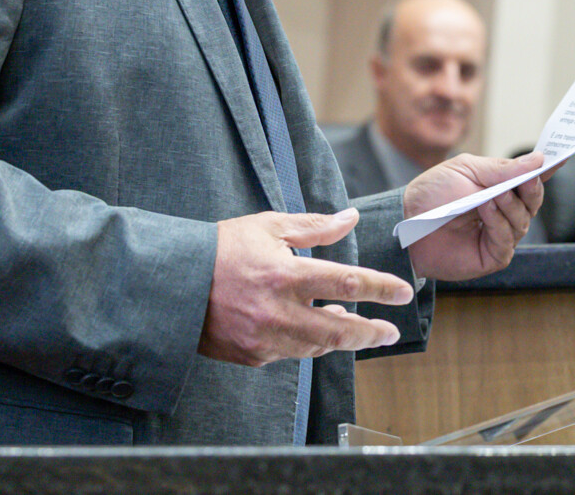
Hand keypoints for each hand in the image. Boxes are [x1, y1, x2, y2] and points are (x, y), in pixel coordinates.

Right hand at [198, 207, 412, 366]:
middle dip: (371, 332)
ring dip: (340, 338)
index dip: (379, 288)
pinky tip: (316, 331)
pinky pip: (290, 353)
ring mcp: (264, 339)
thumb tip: (350, 219)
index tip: (403, 292)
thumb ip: (314, 227)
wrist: (172, 285)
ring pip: (316, 347)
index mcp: (285, 276)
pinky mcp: (251, 356)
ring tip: (356, 328)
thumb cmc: (221, 249)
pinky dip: (308, 342)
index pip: (345, 283)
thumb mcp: (269, 227)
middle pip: (339, 331)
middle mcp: (277, 313)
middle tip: (391, 332)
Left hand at [404, 151, 546, 281]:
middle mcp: (505, 212)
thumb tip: (539, 159)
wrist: (406, 223)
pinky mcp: (491, 256)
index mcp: (500, 187)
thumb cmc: (433, 194)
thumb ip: (503, 169)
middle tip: (524, 179)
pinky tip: (486, 211)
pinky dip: (499, 223)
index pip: (531, 179)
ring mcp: (500, 235)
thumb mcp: (467, 170)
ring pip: (523, 221)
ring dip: (510, 206)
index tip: (563, 156)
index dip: (548, 169)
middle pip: (534, 200)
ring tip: (491, 197)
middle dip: (530, 189)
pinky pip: (507, 241)